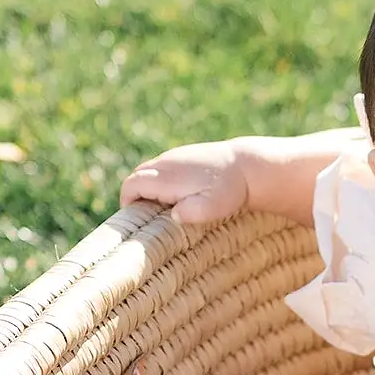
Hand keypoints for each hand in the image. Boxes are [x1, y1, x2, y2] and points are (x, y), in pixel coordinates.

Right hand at [119, 140, 248, 221]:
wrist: (248, 165)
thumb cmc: (230, 190)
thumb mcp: (214, 206)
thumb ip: (192, 212)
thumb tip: (174, 216)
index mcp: (167, 177)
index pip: (131, 185)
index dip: (127, 202)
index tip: (136, 219)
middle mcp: (166, 163)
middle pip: (136, 177)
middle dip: (136, 195)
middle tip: (148, 217)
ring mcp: (174, 156)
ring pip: (149, 171)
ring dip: (149, 188)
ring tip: (164, 208)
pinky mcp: (184, 155)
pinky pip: (162, 168)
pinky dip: (161, 181)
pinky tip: (179, 195)